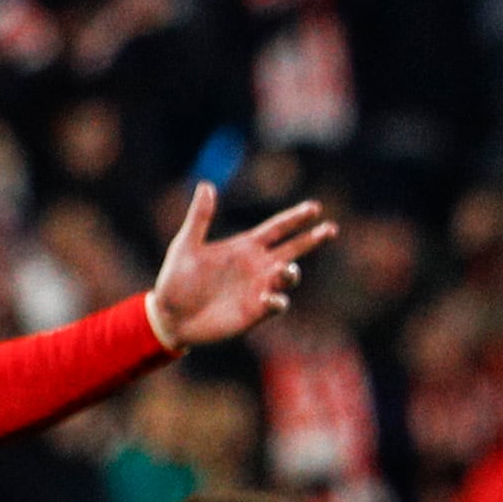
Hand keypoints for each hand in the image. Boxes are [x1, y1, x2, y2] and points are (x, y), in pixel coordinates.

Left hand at [148, 185, 335, 349]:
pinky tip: (270, 297)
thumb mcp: (186, 245)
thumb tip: (206, 185)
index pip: (277, 229)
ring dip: (291, 272)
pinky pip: (276, 304)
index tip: (315, 207)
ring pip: (288, 276)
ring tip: (286, 269)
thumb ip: (200, 217)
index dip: (296, 219)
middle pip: (293, 249)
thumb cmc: (176, 280)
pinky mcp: (257, 312)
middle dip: (313, 239)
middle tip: (330, 228)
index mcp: (244, 247)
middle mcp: (258, 266)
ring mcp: (260, 288)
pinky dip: (278, 300)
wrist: (172, 316)